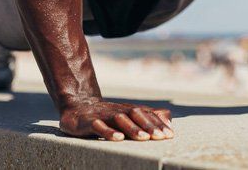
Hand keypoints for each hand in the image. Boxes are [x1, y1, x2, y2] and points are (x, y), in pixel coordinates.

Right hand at [59, 100, 174, 140]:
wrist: (77, 108)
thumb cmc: (107, 116)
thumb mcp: (128, 116)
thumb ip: (148, 117)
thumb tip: (169, 122)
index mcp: (128, 110)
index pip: (146, 114)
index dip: (158, 124)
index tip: (170, 135)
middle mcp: (118, 110)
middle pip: (136, 114)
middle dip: (149, 125)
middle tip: (161, 137)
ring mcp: (103, 115)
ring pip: (119, 119)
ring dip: (133, 128)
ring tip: (144, 138)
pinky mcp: (89, 121)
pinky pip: (99, 126)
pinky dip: (109, 131)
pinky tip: (118, 138)